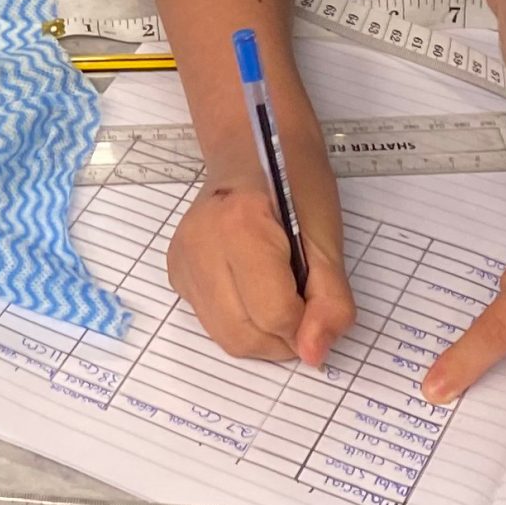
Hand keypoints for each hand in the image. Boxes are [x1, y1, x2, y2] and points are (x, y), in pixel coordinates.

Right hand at [168, 183, 356, 365]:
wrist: (253, 149)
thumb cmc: (295, 183)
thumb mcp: (327, 238)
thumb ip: (329, 300)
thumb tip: (314, 356)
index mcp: (240, 227)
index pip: (275, 314)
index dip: (308, 323)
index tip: (320, 300)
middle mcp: (199, 246)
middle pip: (244, 336)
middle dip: (283, 338)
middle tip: (305, 306)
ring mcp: (182, 261)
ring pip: (225, 337)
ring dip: (263, 334)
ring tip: (280, 295)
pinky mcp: (176, 272)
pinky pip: (212, 321)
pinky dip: (242, 320)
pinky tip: (254, 288)